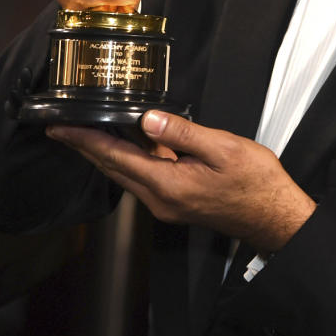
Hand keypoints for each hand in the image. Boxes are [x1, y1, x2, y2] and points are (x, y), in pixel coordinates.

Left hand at [47, 111, 315, 252]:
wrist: (274, 216)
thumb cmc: (256, 183)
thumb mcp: (223, 148)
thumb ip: (182, 132)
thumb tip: (147, 119)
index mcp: (168, 185)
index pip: (116, 157)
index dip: (86, 140)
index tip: (61, 128)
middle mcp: (160, 200)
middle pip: (113, 168)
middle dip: (86, 146)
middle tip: (61, 127)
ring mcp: (166, 204)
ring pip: (126, 173)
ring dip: (105, 153)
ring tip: (87, 131)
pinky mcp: (175, 202)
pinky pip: (143, 177)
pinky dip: (129, 159)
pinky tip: (130, 144)